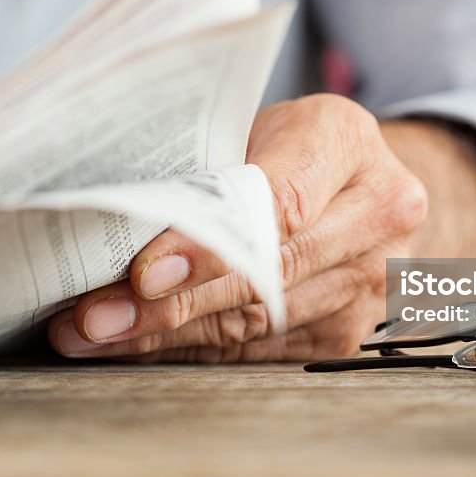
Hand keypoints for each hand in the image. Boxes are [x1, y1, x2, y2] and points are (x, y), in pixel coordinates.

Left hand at [48, 94, 428, 361]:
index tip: (145, 272)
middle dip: (173, 302)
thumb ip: (209, 169)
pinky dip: (193, 349)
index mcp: (347, 141)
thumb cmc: (290, 146)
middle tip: (97, 316)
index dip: (209, 245)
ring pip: (259, 321)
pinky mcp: (349, 332)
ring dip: (171, 333)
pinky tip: (140, 345)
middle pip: (269, 273)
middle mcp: (378, 213)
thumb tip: (116, 226)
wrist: (364, 185)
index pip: (277, 204)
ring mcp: (371, 282)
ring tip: (98, 333)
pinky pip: (260, 350)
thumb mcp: (255, 126)